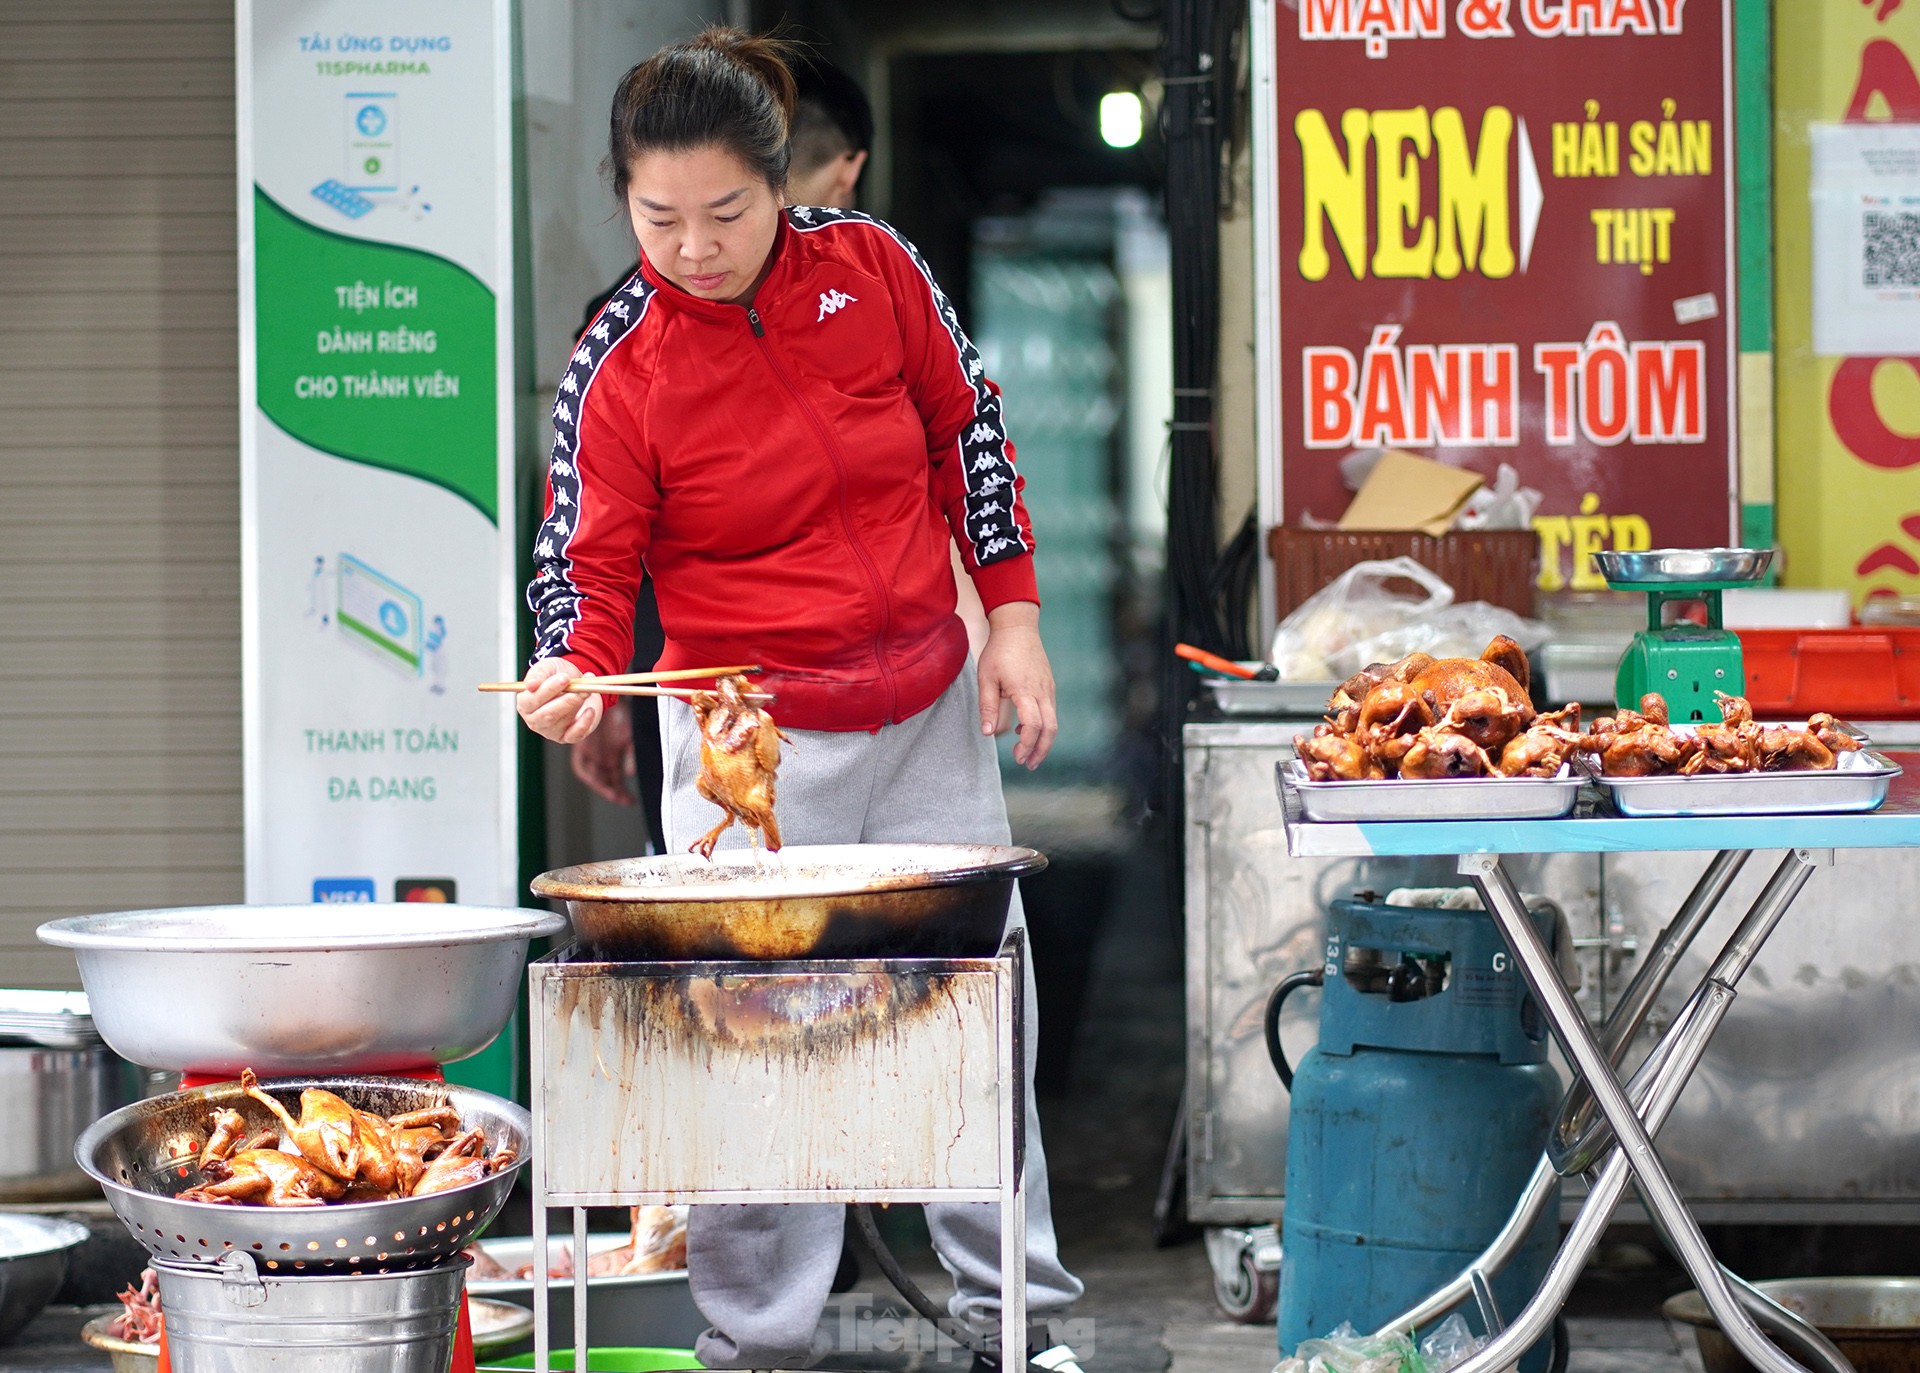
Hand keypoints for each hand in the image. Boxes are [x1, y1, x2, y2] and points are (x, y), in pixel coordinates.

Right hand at [516, 656, 603, 744]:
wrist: (579, 683)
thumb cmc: (559, 675)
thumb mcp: (548, 667)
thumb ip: (539, 673)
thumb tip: (531, 685)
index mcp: (525, 703)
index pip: (532, 700)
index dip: (549, 689)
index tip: (565, 678)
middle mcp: (535, 720)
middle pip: (547, 715)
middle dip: (566, 700)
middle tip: (581, 688)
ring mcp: (550, 731)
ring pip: (562, 722)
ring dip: (577, 705)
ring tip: (587, 691)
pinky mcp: (567, 736)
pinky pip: (574, 735)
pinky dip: (584, 724)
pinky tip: (590, 710)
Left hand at [571, 697, 635, 803]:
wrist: (609, 698)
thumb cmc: (622, 716)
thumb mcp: (630, 738)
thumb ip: (630, 756)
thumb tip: (630, 774)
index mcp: (614, 756)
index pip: (616, 781)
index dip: (621, 793)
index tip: (630, 801)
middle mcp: (602, 758)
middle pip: (605, 782)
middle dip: (613, 793)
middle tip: (623, 800)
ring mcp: (591, 753)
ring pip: (594, 777)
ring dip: (602, 787)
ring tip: (612, 793)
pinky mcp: (581, 747)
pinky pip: (580, 766)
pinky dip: (586, 773)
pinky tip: (596, 779)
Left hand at [977, 602, 1055, 769]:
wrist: (1018, 627)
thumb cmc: (999, 651)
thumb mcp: (986, 678)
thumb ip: (987, 706)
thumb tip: (988, 734)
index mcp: (1025, 690)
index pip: (1033, 725)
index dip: (1027, 745)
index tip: (1017, 758)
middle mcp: (1042, 692)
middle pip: (1050, 729)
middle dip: (1041, 750)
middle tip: (1028, 765)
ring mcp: (1048, 688)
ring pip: (1053, 722)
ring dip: (1043, 741)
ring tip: (1028, 755)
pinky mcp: (1049, 686)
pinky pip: (1050, 711)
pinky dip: (1042, 726)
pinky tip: (1023, 729)